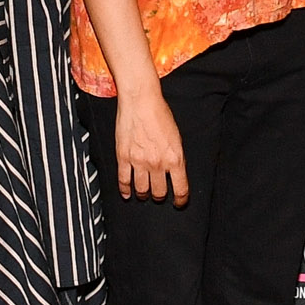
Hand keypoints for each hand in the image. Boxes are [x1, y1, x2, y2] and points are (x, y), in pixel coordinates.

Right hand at [114, 88, 189, 204]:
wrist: (141, 101)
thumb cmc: (160, 114)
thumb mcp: (177, 137)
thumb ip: (176, 157)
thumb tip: (176, 172)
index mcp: (175, 159)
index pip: (180, 189)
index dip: (180, 200)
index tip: (178, 203)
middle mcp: (158, 164)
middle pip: (159, 193)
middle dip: (160, 196)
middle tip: (158, 195)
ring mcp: (139, 162)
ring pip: (141, 190)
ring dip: (144, 195)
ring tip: (144, 194)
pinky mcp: (123, 157)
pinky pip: (123, 181)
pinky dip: (125, 190)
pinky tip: (127, 194)